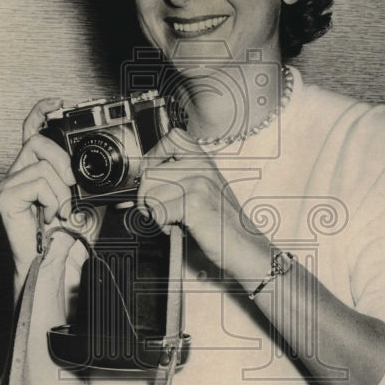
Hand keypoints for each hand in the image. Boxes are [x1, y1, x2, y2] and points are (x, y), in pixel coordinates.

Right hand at [0, 97, 75, 290]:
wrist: (60, 260)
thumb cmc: (72, 232)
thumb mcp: (89, 196)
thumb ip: (90, 176)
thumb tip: (106, 164)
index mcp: (36, 167)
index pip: (32, 129)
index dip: (42, 111)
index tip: (59, 103)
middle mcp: (19, 172)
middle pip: (36, 141)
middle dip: (62, 159)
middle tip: (72, 184)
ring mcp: (10, 184)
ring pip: (42, 166)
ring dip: (62, 190)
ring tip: (62, 210)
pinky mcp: (5, 198)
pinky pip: (36, 183)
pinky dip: (52, 199)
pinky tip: (50, 215)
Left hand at [136, 129, 263, 282]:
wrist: (243, 245)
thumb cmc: (221, 222)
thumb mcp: (201, 190)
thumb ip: (175, 178)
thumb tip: (141, 179)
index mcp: (204, 160)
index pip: (172, 138)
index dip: (154, 156)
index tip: (153, 175)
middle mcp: (202, 167)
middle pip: (149, 174)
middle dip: (148, 198)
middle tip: (165, 211)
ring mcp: (199, 183)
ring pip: (150, 194)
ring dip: (157, 214)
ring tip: (178, 220)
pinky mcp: (194, 203)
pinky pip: (157, 212)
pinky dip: (163, 226)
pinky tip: (183, 227)